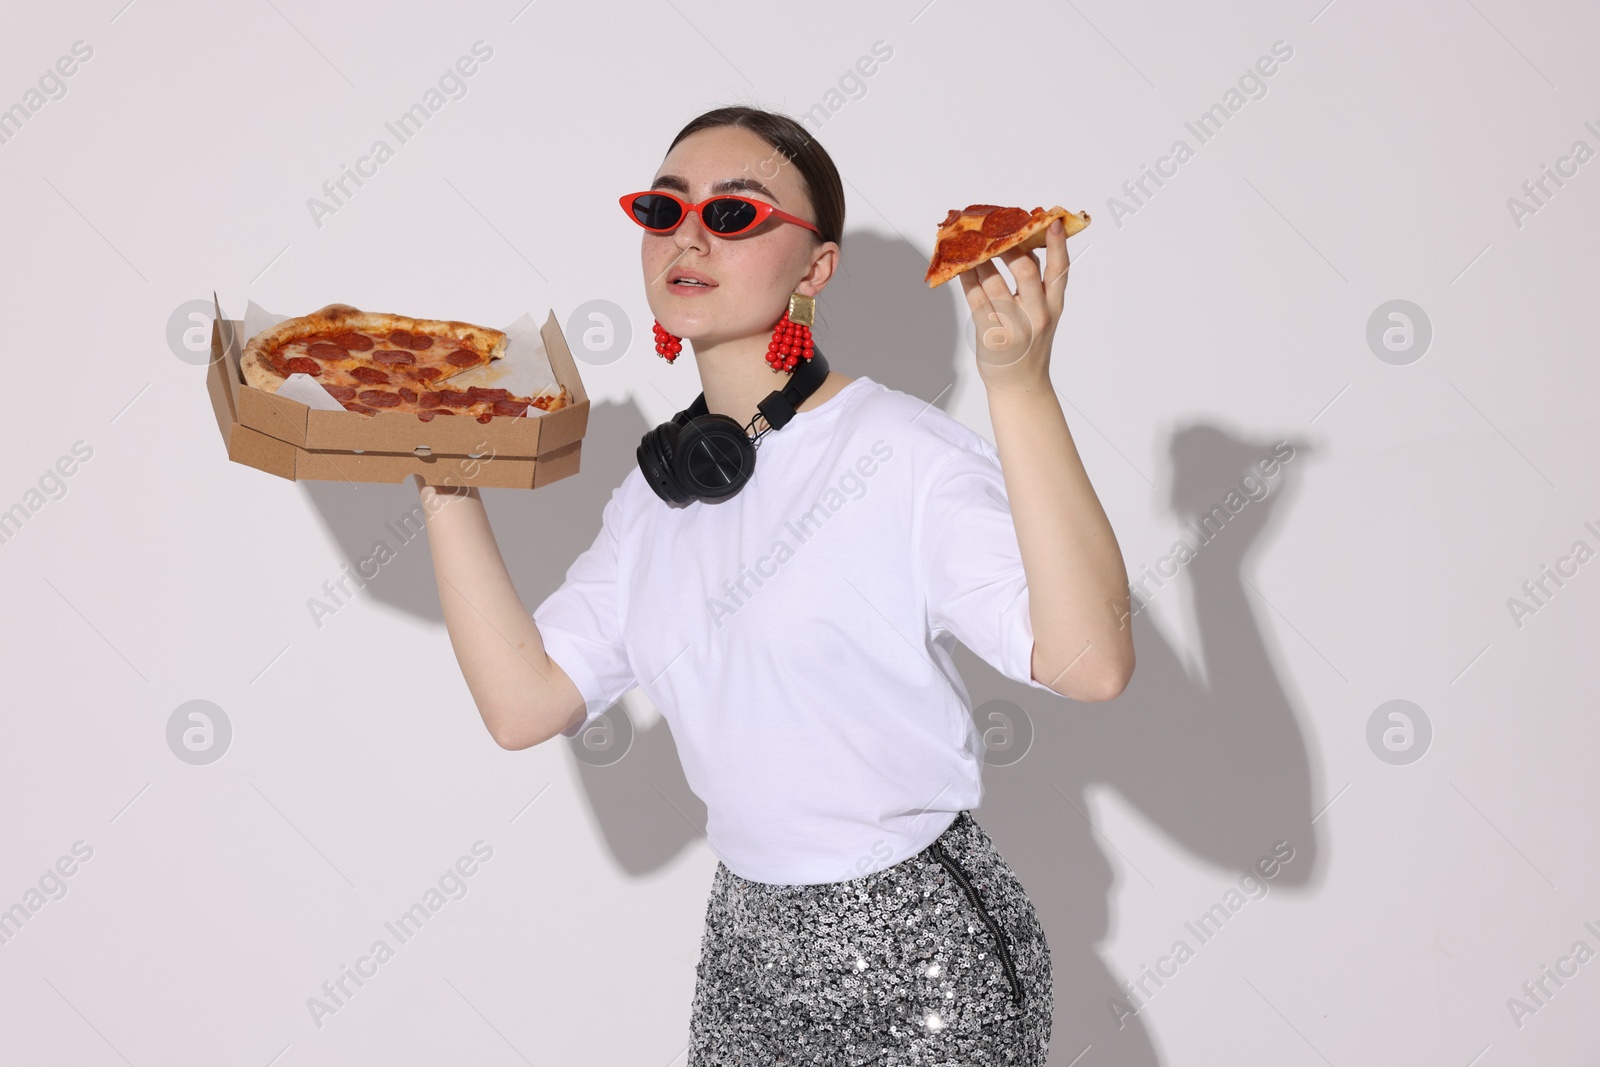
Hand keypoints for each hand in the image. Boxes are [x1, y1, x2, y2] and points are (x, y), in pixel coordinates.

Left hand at [957, 218, 1070, 391]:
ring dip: (981, 260)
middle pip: (1027, 273)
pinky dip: (967, 280)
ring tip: (971, 244)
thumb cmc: (1029, 345)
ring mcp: (1014, 327)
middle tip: (997, 230)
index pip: (1060, 271)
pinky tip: (960, 267)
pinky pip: (976, 300)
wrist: (1020, 385)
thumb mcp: (1042, 315)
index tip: (1054, 221)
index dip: (1059, 245)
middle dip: (1011, 247)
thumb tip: (1023, 247)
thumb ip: (1036, 285)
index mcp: (1053, 307)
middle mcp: (1037, 315)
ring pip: (995, 284)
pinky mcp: (992, 336)